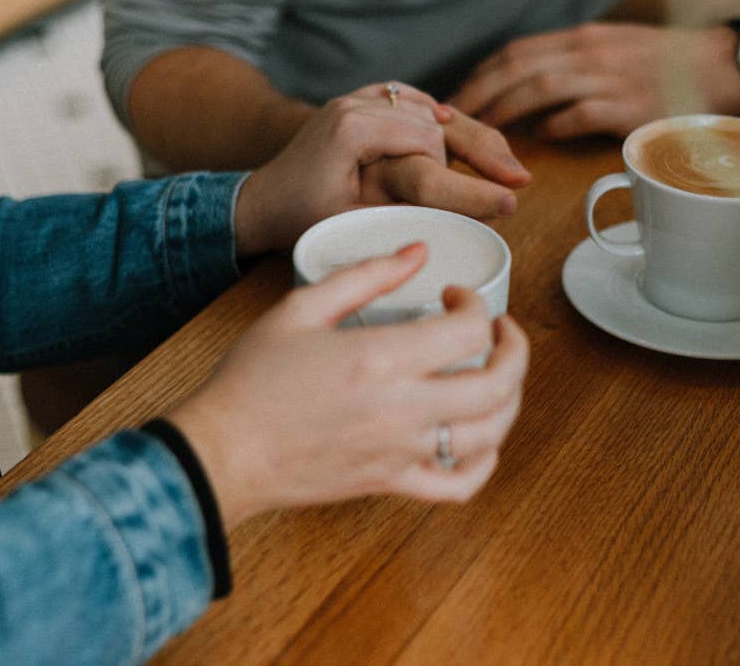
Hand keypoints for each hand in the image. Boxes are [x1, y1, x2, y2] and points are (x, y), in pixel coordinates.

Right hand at [169, 244, 528, 528]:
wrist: (224, 451)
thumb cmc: (253, 379)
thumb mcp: (300, 308)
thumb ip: (365, 275)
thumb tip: (416, 252)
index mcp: (381, 358)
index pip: (469, 330)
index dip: (475, 303)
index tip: (455, 295)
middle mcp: (402, 409)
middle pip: (499, 384)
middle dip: (515, 349)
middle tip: (500, 330)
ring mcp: (401, 452)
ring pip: (491, 433)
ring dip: (510, 399)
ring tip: (498, 375)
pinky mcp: (392, 483)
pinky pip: (460, 485)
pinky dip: (485, 463)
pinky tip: (479, 438)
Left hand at [235, 83, 528, 254]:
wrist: (261, 200)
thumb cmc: (301, 217)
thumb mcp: (352, 221)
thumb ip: (401, 211)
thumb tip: (461, 220)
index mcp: (353, 127)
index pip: (428, 141)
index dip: (464, 174)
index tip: (502, 198)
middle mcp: (356, 102)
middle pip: (435, 119)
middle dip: (480, 149)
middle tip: (519, 179)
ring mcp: (357, 98)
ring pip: (427, 108)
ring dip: (464, 133)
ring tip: (504, 164)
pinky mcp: (359, 102)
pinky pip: (408, 100)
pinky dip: (436, 114)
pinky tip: (461, 128)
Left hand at [449, 22, 739, 139]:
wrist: (727, 65)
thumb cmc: (668, 64)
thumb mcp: (614, 49)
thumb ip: (573, 64)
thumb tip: (529, 93)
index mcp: (582, 39)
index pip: (517, 51)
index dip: (481, 74)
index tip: (457, 97)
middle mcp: (590, 52)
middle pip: (517, 66)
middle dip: (478, 93)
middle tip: (451, 120)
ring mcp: (611, 77)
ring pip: (540, 87)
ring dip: (504, 110)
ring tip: (481, 133)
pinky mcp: (631, 105)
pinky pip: (579, 114)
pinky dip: (553, 126)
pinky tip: (537, 140)